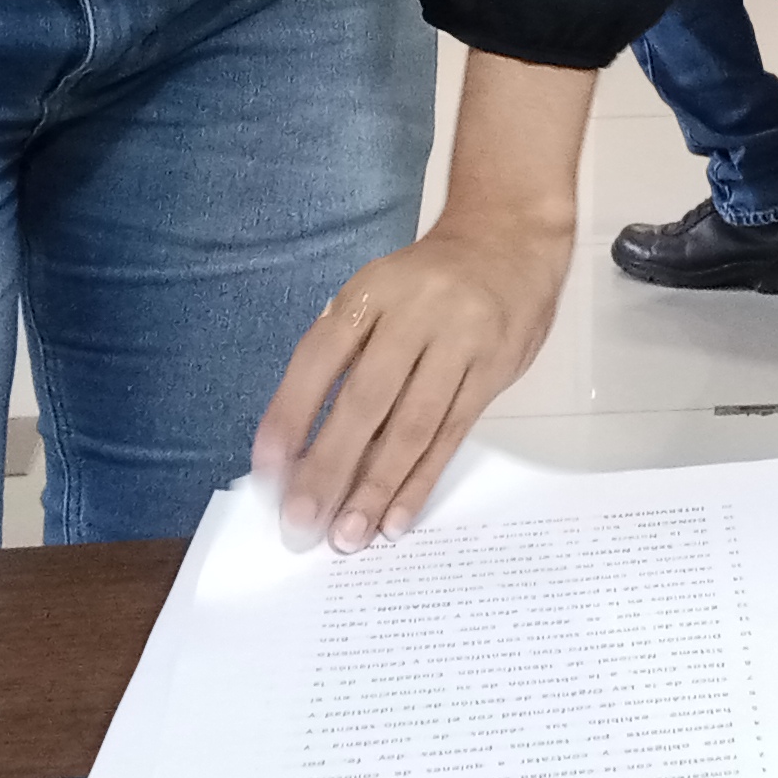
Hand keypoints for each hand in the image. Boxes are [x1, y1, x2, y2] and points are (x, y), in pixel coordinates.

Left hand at [255, 213, 571, 549]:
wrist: (510, 241)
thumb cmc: (427, 284)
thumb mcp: (377, 296)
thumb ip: (344, 358)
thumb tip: (302, 451)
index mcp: (370, 292)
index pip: (319, 359)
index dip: (290, 417)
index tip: (267, 475)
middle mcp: (415, 313)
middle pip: (365, 401)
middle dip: (329, 468)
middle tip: (301, 524)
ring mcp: (460, 341)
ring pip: (412, 426)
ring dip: (375, 488)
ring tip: (348, 536)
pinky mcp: (494, 370)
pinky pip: (452, 435)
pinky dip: (420, 481)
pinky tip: (396, 518)